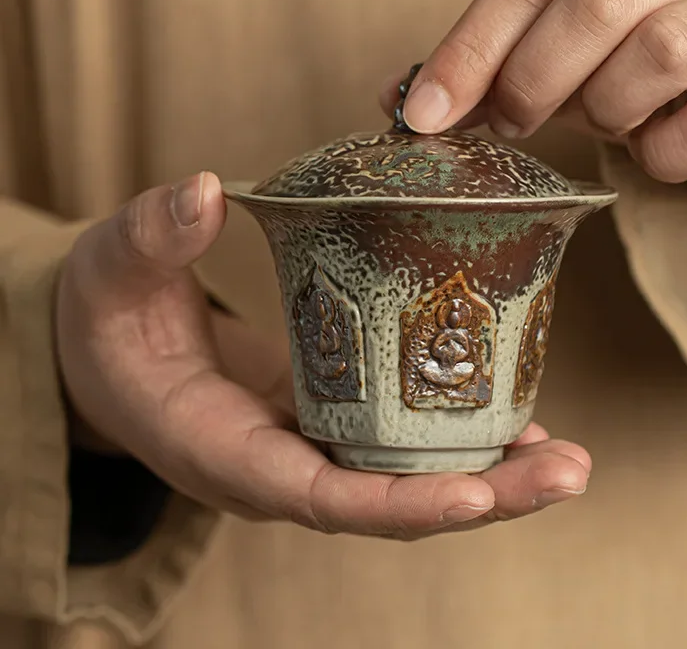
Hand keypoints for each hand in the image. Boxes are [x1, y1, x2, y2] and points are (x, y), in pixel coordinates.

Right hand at [57, 172, 589, 538]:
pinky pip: (401, 443)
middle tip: (566, 471)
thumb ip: (151, 237)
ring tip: (566, 455)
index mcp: (221, 448)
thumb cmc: (110, 320)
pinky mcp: (331, 420)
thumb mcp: (113, 272)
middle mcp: (277, 466)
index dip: (394, 502)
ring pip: (406, 480)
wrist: (118, 349)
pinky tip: (519, 415)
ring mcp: (310, 447)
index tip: (474, 493)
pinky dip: (459, 437)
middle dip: (479, 497)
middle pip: (387, 503)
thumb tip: (201, 191)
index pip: (315, 494)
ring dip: (490, 475)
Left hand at [380, 0, 686, 202]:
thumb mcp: (564, 52)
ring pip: (653, 57)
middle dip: (532, 83)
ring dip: (607, 112)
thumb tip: (401, 99)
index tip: (423, 114)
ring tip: (613, 120)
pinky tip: (663, 146)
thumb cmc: (644, 70)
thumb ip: (489, 65)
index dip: (468, 49)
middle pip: (590, 6)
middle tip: (516, 126)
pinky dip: (660, 157)